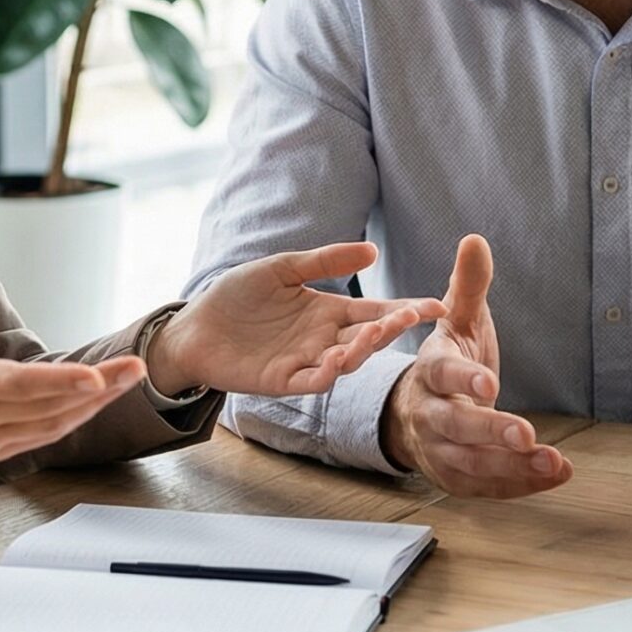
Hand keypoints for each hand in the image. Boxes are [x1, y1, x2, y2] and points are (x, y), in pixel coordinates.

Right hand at [0, 286, 144, 492]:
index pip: (12, 385)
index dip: (57, 383)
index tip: (95, 375)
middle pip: (43, 406)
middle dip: (96, 389)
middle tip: (136, 367)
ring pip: (48, 426)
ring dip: (92, 406)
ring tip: (128, 380)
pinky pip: (39, 438)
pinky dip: (71, 421)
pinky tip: (96, 402)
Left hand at [147, 242, 444, 397]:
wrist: (194, 326)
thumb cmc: (236, 296)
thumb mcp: (283, 268)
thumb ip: (325, 261)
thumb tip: (373, 250)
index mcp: (329, 311)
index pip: (377, 311)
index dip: (407, 310)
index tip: (438, 305)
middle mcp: (325, 339)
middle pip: (369, 336)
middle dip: (392, 327)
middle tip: (412, 316)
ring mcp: (306, 361)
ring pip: (347, 360)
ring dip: (364, 348)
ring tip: (375, 331)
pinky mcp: (283, 381)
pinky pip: (314, 380)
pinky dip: (329, 372)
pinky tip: (338, 358)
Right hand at [378, 235, 569, 498]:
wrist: (413, 415)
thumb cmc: (445, 364)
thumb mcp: (457, 323)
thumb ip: (469, 287)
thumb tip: (475, 240)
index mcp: (430, 370)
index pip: (443, 375)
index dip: (464, 381)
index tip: (490, 384)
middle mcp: (429, 414)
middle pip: (455, 427)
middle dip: (490, 431)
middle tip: (525, 433)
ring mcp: (440, 450)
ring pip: (471, 464)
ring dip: (512, 466)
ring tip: (553, 460)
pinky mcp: (455, 479)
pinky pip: (487, 487)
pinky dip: (520, 485)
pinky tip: (554, 475)